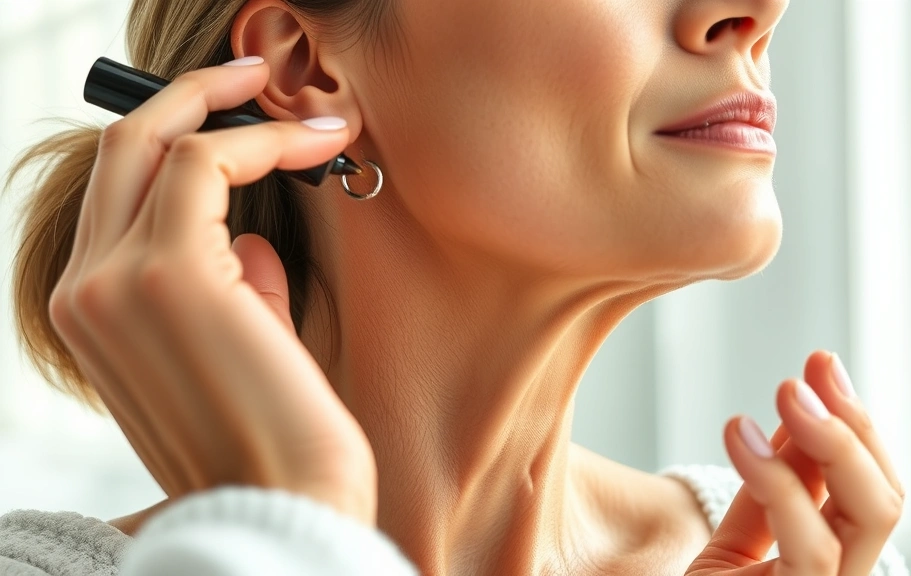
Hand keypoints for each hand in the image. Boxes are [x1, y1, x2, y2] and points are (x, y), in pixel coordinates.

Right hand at [48, 59, 376, 524]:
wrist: (286, 503)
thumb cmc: (273, 436)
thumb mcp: (233, 352)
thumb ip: (230, 287)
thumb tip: (252, 239)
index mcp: (92, 310)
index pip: (121, 191)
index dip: (182, 139)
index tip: (251, 122)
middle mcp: (85, 288)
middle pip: (123, 147)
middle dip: (193, 95)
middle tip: (257, 75)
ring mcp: (117, 279)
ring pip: (162, 142)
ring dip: (244, 114)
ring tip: (318, 120)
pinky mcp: (170, 273)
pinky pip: (207, 163)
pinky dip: (262, 141)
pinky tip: (316, 145)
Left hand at [686, 350, 905, 574]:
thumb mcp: (741, 534)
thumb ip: (777, 481)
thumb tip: (805, 402)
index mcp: (837, 565)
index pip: (872, 490)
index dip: (851, 423)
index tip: (820, 365)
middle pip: (884, 497)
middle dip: (851, 425)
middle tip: (810, 369)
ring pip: (870, 514)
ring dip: (832, 440)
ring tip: (788, 391)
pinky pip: (812, 548)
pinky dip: (780, 482)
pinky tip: (740, 434)